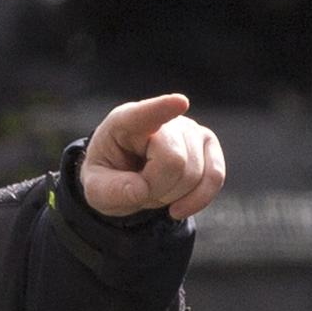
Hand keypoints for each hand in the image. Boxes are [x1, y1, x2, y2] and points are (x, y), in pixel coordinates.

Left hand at [80, 93, 224, 220]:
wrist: (127, 177)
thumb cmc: (110, 176)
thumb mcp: (96, 189)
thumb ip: (112, 191)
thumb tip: (142, 189)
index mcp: (124, 122)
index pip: (145, 114)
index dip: (162, 109)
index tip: (180, 103)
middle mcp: (162, 120)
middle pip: (173, 160)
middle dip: (157, 187)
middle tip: (139, 188)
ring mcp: (189, 129)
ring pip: (194, 172)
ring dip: (172, 195)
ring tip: (154, 188)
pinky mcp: (208, 144)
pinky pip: (215, 176)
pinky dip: (198, 199)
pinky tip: (179, 208)